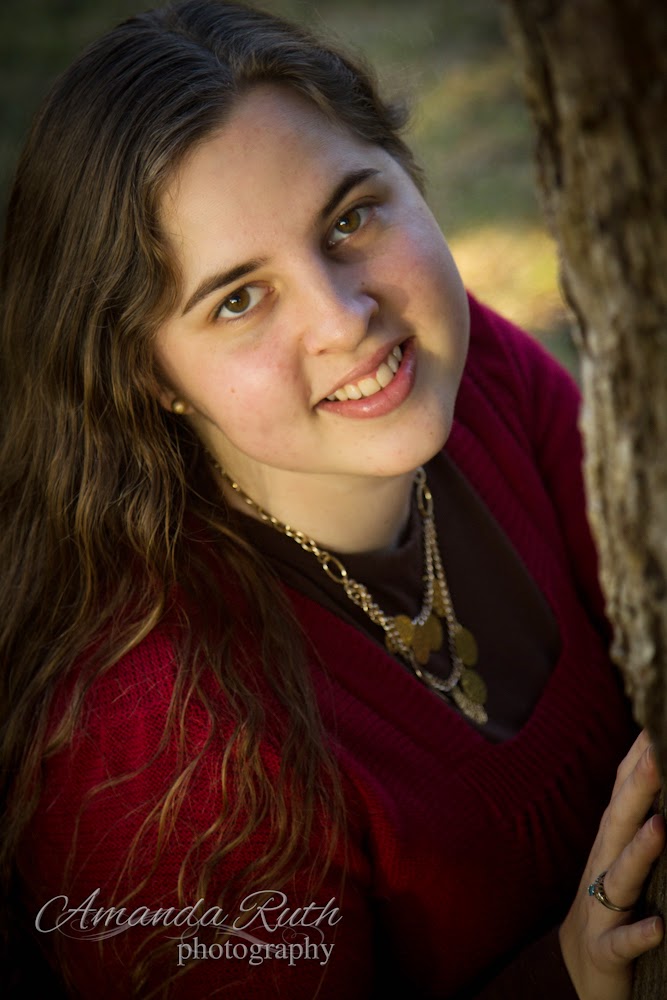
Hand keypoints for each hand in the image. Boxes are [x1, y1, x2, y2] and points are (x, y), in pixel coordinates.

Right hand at [559, 729, 664, 999]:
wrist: (586, 969)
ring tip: (662, 828)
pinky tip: (658, 927)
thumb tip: (653, 774)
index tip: (652, 728)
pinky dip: (638, 934)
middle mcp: (602, 868)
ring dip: (640, 853)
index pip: (622, 796)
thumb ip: (636, 819)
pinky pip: (622, 943)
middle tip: (657, 756)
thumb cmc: (613, 904)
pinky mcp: (605, 950)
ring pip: (620, 877)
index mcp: (610, 845)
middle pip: (618, 824)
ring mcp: (601, 909)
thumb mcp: (623, 858)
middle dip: (637, 790)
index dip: (635, 762)